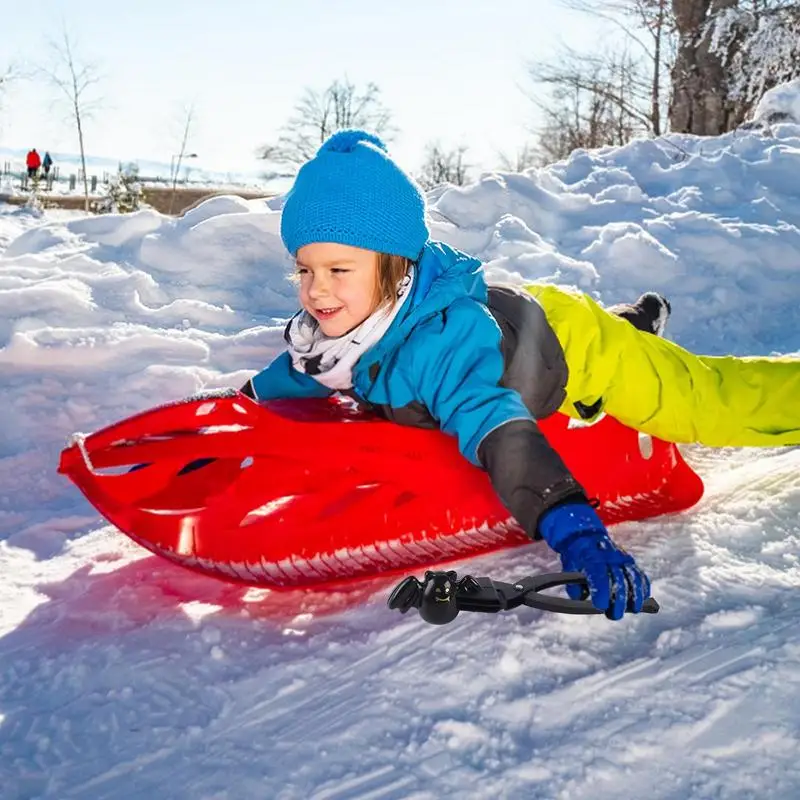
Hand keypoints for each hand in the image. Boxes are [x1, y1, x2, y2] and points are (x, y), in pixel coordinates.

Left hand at [537, 502, 650, 619]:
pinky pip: (640, 575)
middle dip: (618, 601)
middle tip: (614, 615)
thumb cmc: (576, 559)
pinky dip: (643, 588)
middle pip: (618, 581)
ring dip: (635, 596)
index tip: (601, 606)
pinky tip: (642, 600)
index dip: (602, 593)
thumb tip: (585, 602)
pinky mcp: (630, 561)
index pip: (599, 576)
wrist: (584, 538)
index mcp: (591, 558)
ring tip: (633, 609)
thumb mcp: (569, 571)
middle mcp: (609, 556)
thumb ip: (575, 589)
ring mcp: (621, 557)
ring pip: (633, 578)